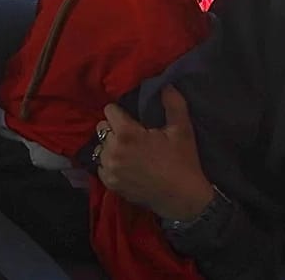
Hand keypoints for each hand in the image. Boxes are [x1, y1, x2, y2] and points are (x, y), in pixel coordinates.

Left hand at [95, 86, 214, 220]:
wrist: (184, 199)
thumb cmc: (183, 162)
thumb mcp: (181, 130)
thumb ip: (173, 104)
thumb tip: (165, 84)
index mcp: (126, 134)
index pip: (109, 110)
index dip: (121, 112)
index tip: (132, 119)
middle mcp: (112, 150)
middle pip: (102, 128)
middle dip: (115, 128)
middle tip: (133, 136)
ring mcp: (109, 168)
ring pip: (100, 147)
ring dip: (111, 146)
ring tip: (129, 152)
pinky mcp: (109, 184)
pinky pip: (100, 165)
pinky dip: (109, 163)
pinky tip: (125, 165)